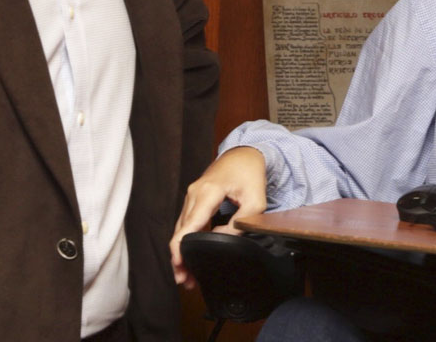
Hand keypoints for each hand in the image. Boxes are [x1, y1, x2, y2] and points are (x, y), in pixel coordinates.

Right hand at [169, 145, 267, 286]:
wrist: (245, 154)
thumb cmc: (250, 173)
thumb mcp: (255, 200)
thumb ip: (240, 223)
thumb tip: (221, 239)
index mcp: (207, 192)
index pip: (188, 225)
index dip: (180, 248)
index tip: (180, 266)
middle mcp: (194, 193)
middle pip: (180, 231)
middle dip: (180, 257)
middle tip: (186, 281)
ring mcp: (192, 195)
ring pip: (181, 228)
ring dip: (182, 250)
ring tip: (188, 275)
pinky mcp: (194, 199)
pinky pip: (186, 222)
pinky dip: (186, 239)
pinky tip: (191, 254)